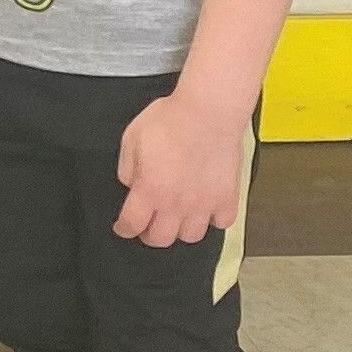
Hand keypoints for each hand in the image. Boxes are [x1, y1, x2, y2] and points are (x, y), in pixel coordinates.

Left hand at [112, 87, 250, 248]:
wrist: (208, 112)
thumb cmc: (168, 120)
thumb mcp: (131, 138)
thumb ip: (127, 169)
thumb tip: (133, 186)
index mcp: (150, 190)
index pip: (132, 224)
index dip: (124, 229)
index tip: (123, 227)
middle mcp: (177, 204)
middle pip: (161, 239)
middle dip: (150, 235)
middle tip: (148, 224)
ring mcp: (205, 204)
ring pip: (192, 236)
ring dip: (181, 229)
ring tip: (177, 216)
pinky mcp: (228, 198)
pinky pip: (222, 223)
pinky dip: (213, 219)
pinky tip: (207, 207)